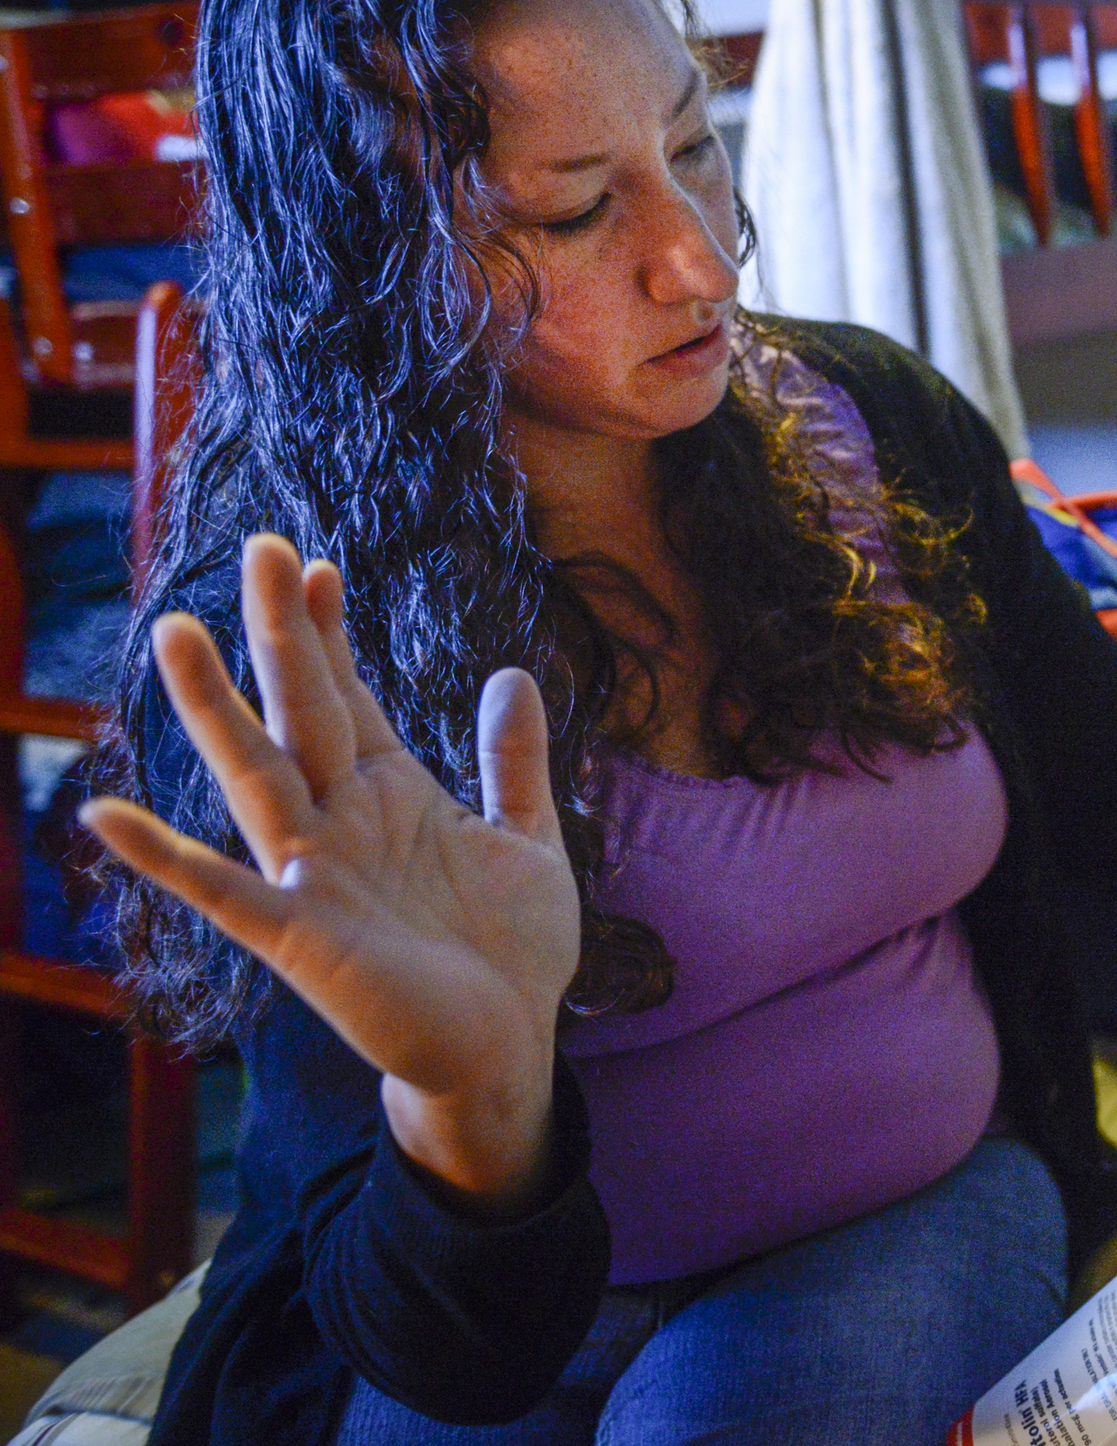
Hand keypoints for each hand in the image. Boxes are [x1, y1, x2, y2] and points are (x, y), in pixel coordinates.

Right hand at [82, 536, 579, 1212]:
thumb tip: (512, 673)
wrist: (507, 1048)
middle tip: (262, 546)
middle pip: (303, 711)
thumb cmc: (510, 951)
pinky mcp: (302, 935)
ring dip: (218, 709)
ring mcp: (314, 874)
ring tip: (177, 633)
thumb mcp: (528, 838)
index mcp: (392, 794)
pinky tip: (109, 816)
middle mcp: (341, 822)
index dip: (331, 633)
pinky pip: (223, 890)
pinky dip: (166, 857)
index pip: (349, 696)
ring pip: (257, 775)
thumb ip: (513, 760)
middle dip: (284, 634)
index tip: (316, 563)